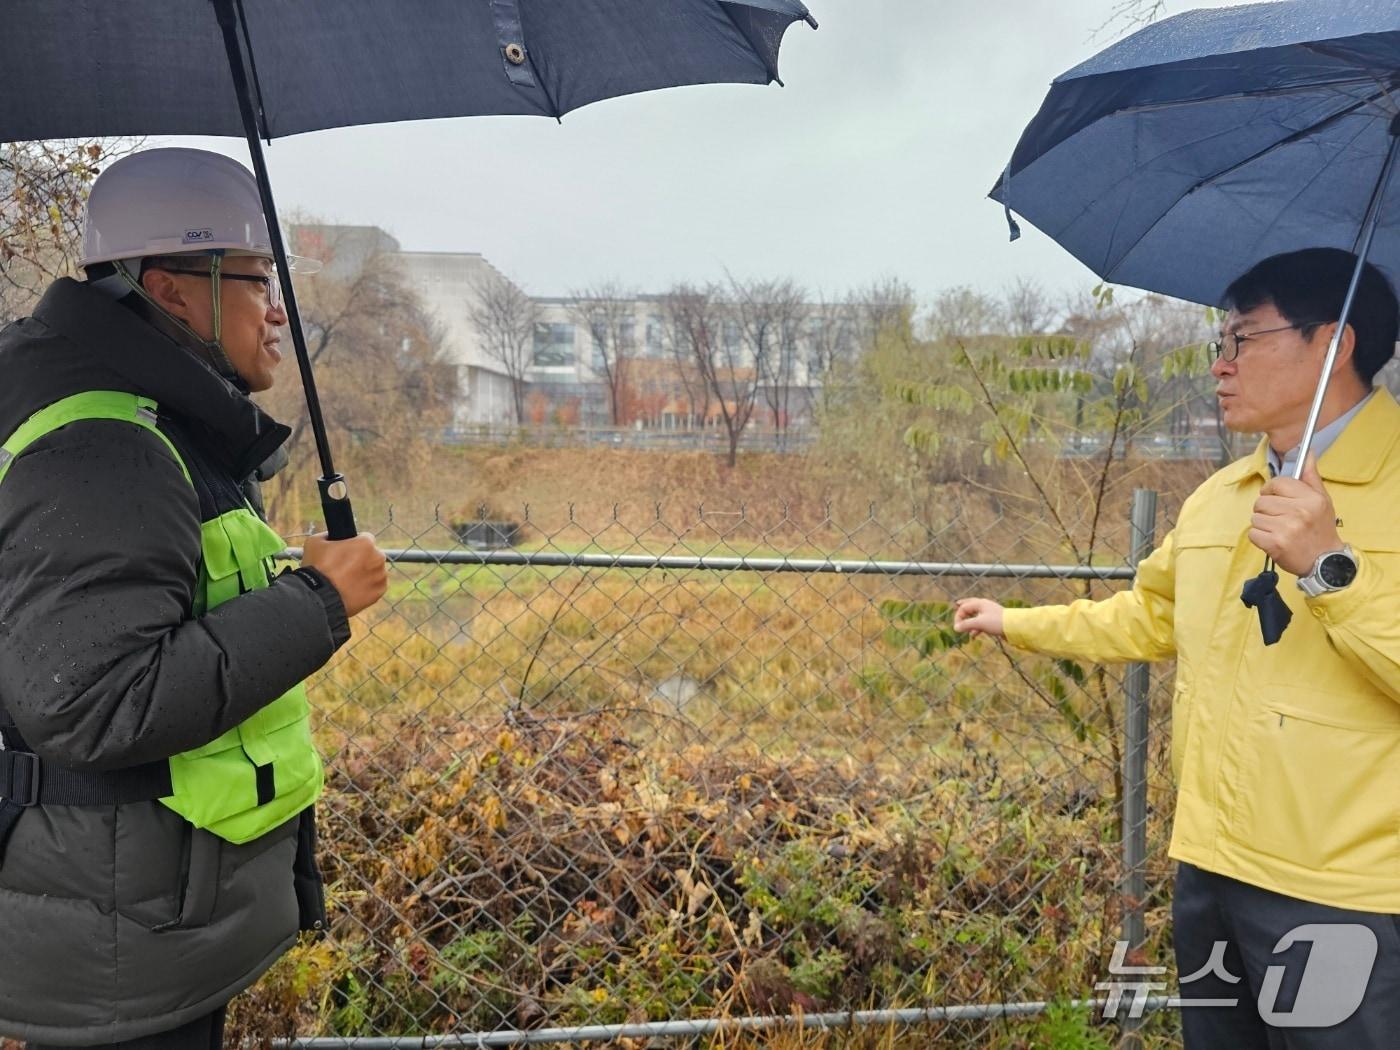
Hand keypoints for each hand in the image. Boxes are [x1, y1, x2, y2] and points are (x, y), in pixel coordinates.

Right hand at [301, 532, 387, 616]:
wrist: (319, 598)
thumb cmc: (317, 568)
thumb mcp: (315, 542)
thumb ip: (328, 535)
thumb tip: (331, 536)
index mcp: (366, 543)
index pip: (364, 538)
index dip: (353, 544)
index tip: (345, 552)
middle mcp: (378, 558)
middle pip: (371, 555)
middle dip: (361, 559)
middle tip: (344, 568)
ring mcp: (380, 576)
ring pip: (374, 570)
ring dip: (365, 573)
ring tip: (347, 580)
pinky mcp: (379, 592)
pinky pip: (375, 585)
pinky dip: (367, 587)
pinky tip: (353, 589)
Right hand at [953, 597, 1004, 638]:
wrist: (1015, 626)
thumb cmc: (996, 622)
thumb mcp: (979, 623)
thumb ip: (966, 625)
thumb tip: (955, 628)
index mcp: (980, 604)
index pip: (964, 607)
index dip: (958, 616)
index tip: (957, 627)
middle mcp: (984, 606)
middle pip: (971, 604)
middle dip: (963, 607)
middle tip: (956, 604)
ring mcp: (989, 613)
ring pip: (976, 614)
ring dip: (969, 621)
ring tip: (965, 629)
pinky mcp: (993, 620)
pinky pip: (981, 622)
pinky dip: (976, 627)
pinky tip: (974, 635)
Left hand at [1249, 453, 1341, 576]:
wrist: (1324, 561)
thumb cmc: (1320, 527)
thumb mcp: (1322, 499)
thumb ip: (1311, 476)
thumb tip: (1308, 453)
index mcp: (1311, 499)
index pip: (1277, 483)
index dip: (1272, 491)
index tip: (1276, 499)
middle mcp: (1299, 512)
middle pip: (1261, 501)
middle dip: (1266, 510)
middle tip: (1280, 519)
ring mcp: (1286, 528)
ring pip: (1255, 517)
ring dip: (1263, 524)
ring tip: (1279, 530)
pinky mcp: (1275, 544)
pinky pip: (1252, 533)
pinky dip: (1259, 538)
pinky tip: (1274, 540)